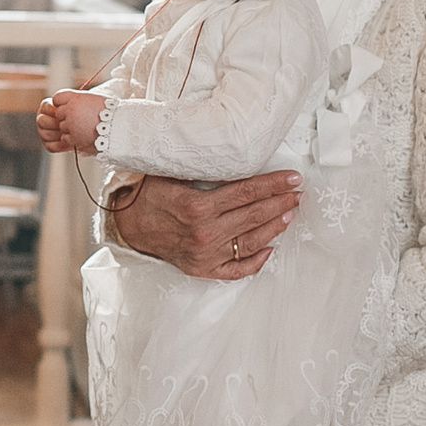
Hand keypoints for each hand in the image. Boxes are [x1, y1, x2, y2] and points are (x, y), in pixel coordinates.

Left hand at [36, 88, 105, 153]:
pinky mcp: (74, 137)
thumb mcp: (93, 99)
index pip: (57, 98)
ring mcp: (71, 124)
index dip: (61, 104)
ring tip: (85, 129)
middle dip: (66, 117)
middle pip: (58, 114)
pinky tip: (83, 136)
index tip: (69, 108)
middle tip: (81, 120)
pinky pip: (65, 138)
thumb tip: (67, 104)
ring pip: (61, 127)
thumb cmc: (110, 112)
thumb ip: (78, 101)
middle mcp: (71, 110)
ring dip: (70, 129)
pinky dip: (72, 139)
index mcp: (76, 98)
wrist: (120, 126)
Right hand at [108, 171, 301, 280]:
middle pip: (254, 216)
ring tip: (290, 214)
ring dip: (275, 227)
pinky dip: (257, 260)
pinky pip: (237, 269)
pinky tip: (270, 248)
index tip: (293, 179)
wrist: (127, 226)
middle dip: (281, 203)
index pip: (247, 193)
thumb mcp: (172, 174)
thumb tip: (234, 155)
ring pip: (252, 241)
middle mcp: (205, 233)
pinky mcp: (203, 269)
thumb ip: (202, 169)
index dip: (273, 185)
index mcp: (198, 207)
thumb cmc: (150, 196)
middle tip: (298, 194)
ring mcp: (206, 254)